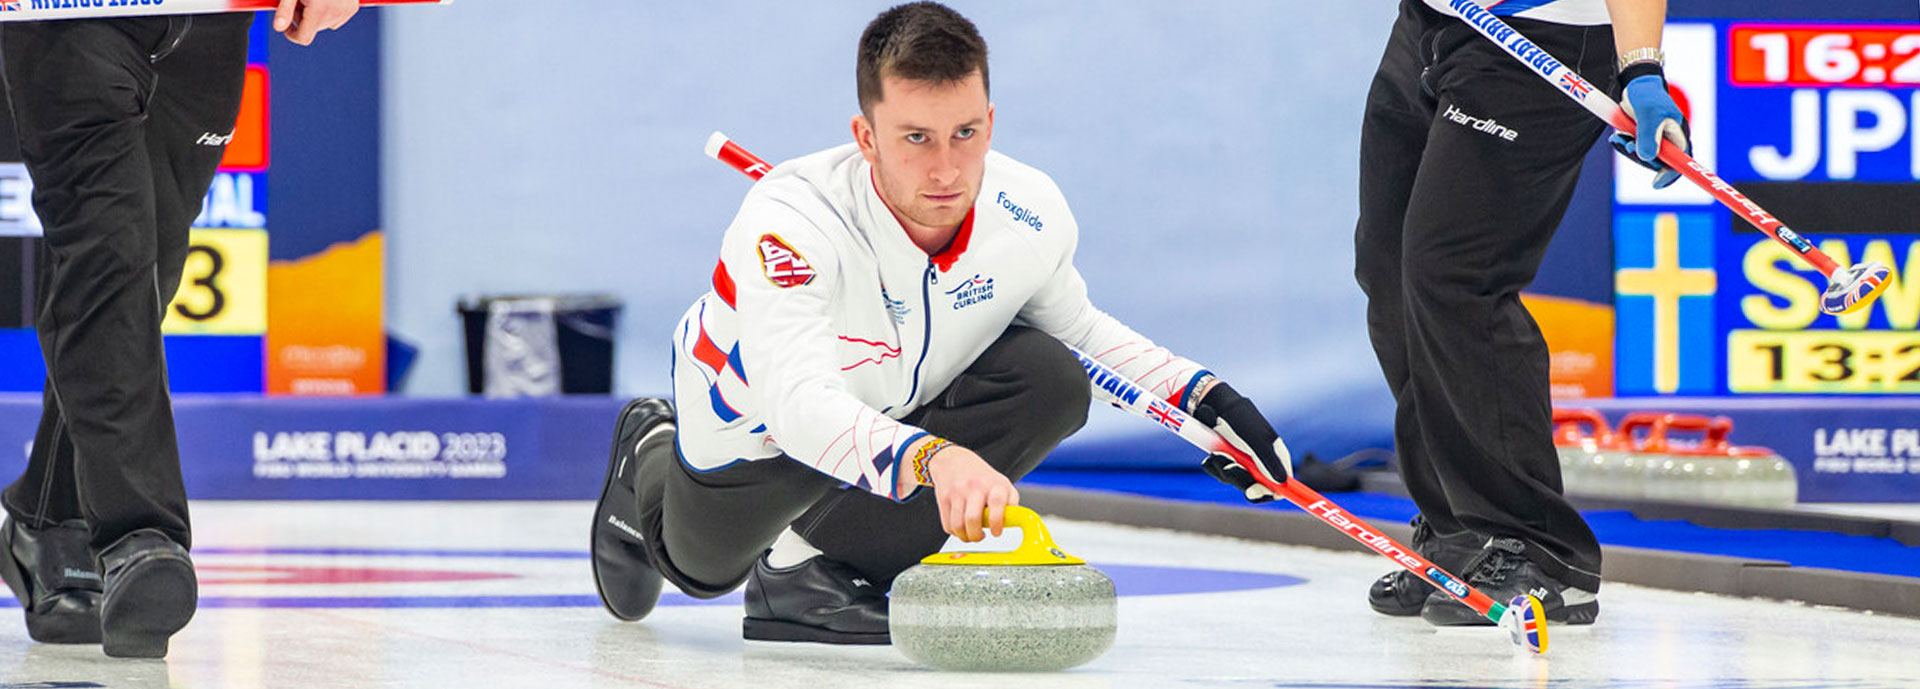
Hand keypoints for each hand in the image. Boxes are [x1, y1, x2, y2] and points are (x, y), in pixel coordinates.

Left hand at [275, 0, 359, 45]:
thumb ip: (285, 9)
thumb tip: (278, 27)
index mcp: (319, 11)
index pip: (303, 38)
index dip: (291, 33)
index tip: (286, 25)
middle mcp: (335, 14)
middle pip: (314, 29)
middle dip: (303, 18)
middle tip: (299, 0)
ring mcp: (346, 11)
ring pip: (326, 23)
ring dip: (316, 15)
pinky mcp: (352, 7)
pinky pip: (337, 17)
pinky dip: (329, 10)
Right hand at [925, 444, 1017, 542]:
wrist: (954, 460)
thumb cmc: (981, 476)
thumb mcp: (1002, 483)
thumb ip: (1011, 503)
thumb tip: (1014, 522)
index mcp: (994, 484)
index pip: (997, 502)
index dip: (997, 522)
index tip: (996, 532)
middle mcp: (975, 487)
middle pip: (972, 519)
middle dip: (977, 536)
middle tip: (981, 536)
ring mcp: (957, 492)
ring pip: (958, 526)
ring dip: (965, 537)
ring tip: (971, 534)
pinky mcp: (943, 499)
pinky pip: (947, 525)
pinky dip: (955, 532)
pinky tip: (962, 527)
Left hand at [1190, 381, 1291, 501]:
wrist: (1214, 407)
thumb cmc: (1239, 419)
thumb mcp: (1256, 440)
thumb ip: (1269, 461)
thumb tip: (1282, 482)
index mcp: (1275, 455)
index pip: (1281, 483)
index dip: (1271, 492)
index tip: (1256, 492)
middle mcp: (1261, 462)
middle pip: (1257, 487)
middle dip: (1240, 479)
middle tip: (1229, 467)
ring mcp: (1244, 462)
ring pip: (1236, 481)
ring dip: (1224, 470)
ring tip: (1219, 452)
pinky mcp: (1228, 461)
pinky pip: (1222, 474)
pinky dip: (1216, 466)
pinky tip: (1213, 454)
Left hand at [1609, 73, 1689, 188]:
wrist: (1635, 85)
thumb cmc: (1647, 96)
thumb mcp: (1648, 114)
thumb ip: (1648, 135)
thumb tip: (1648, 158)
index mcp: (1678, 136)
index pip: (1681, 162)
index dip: (1671, 175)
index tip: (1656, 184)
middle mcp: (1669, 141)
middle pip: (1657, 164)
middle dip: (1640, 158)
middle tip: (1627, 144)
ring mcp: (1655, 141)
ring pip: (1642, 158)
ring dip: (1628, 150)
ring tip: (1620, 136)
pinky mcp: (1642, 139)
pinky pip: (1632, 150)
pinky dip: (1623, 145)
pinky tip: (1617, 136)